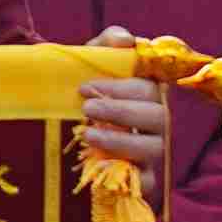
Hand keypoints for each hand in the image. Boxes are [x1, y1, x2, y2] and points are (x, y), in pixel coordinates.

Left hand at [76, 46, 176, 183]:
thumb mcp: (90, 68)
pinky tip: (99, 163)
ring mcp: (154, 153)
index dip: (123, 86)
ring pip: (154, 146)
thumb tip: (125, 40)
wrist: (63, 147)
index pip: (151, 86)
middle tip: (86, 106)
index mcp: (148, 94)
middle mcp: (158, 123)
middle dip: (120, 109)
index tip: (85, 86)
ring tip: (88, 132)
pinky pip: (147, 181)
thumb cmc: (86, 100)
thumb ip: (105, 46)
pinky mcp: (146, 181)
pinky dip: (126, 173)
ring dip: (120, 139)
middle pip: (158, 115)